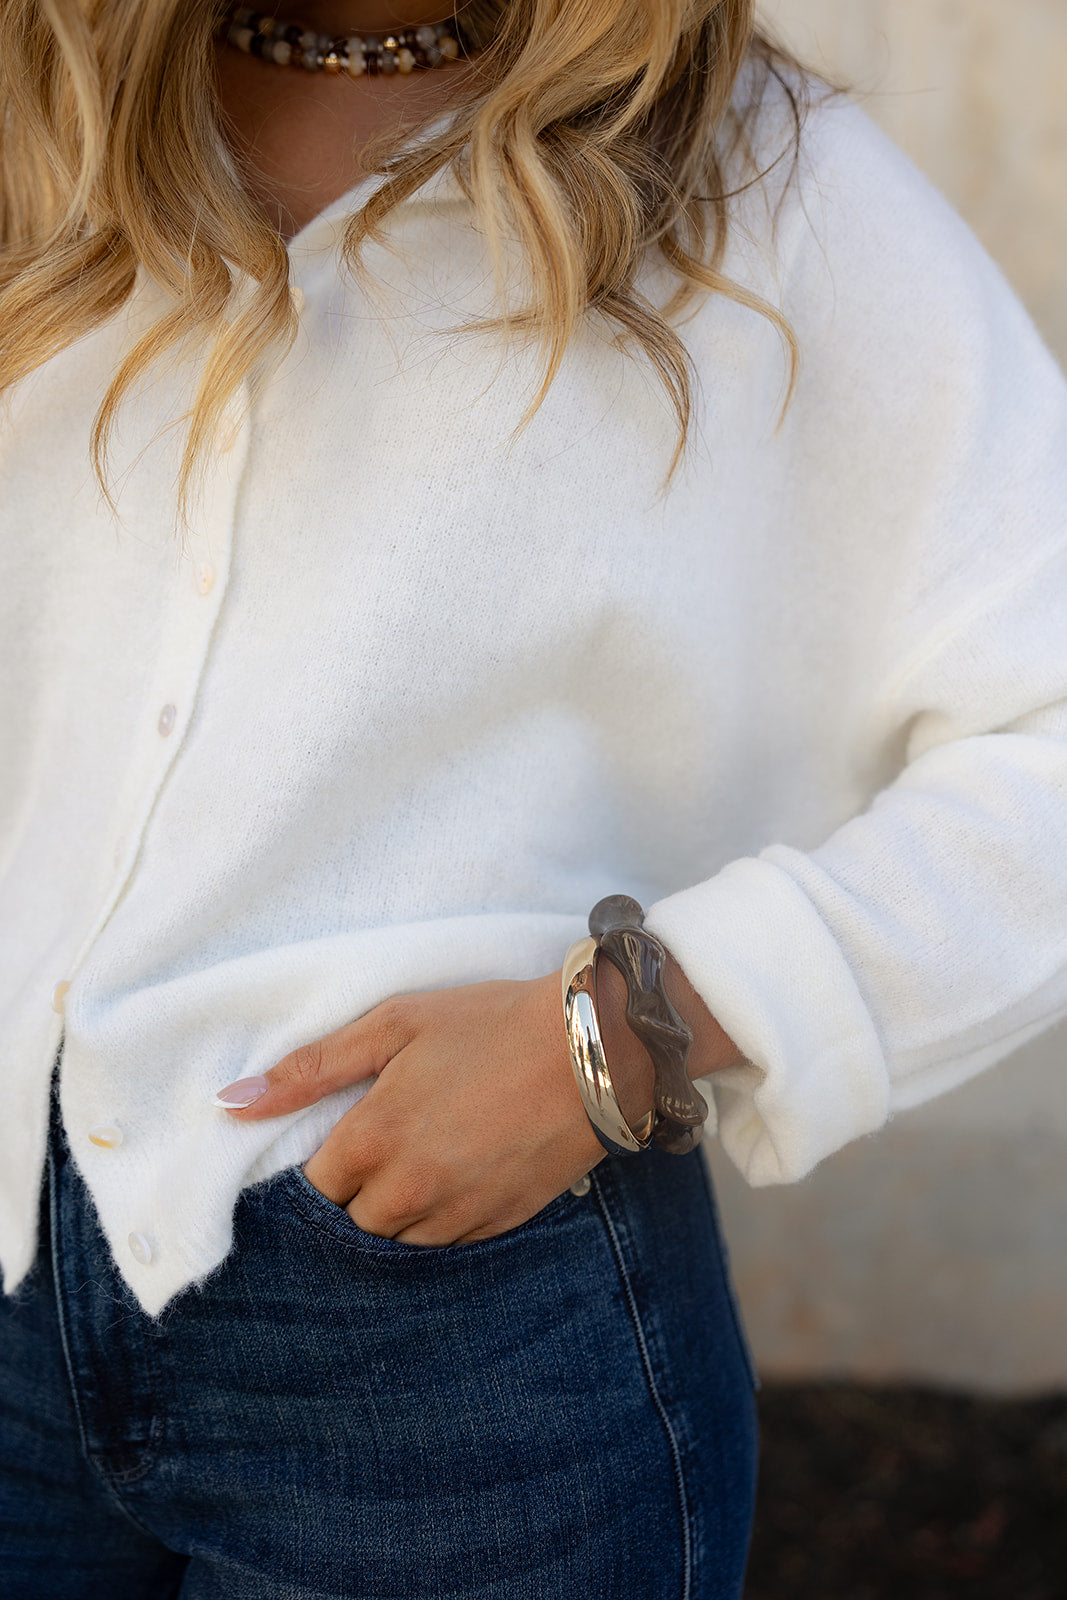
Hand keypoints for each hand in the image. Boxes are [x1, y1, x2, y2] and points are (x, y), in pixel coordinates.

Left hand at [213, 960, 741, 1245]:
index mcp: (373, 1138)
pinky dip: (441, 1218)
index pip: (315, 1188)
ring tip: (424, 1160)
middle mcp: (407, 1191)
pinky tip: (459, 1174)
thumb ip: (310, 1067)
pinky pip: (445, 1243)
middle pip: (351, 1223)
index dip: (327, 1163)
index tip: (345, 1138)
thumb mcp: (394, 1023)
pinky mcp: (496, 1225)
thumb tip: (231, 1102)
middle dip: (358, 1191)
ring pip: (397, 1241)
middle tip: (387, 1146)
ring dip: (397, 1210)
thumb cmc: (489, 1024)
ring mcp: (455, 1214)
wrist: (592, 1049)